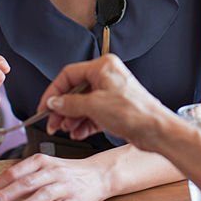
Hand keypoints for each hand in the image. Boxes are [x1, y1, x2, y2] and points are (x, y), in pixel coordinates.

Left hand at [0, 154, 108, 200]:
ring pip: (44, 194)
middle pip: (28, 182)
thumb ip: (26, 175)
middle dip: (7, 193)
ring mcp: (66, 186)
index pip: (18, 171)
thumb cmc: (68, 172)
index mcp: (43, 162)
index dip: (1, 182)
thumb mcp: (47, 167)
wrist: (98, 174)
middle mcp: (53, 172)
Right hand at [39, 54, 176, 151]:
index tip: (45, 106)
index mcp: (103, 67)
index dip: (54, 91)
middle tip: (53, 122)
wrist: (156, 130)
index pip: (69, 74)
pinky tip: (78, 133)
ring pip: (82, 104)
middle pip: (75, 90)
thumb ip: (70, 103)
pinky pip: (92, 114)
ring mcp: (111, 94)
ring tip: (66, 129)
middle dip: (62, 108)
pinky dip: (83, 124)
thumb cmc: (134, 112)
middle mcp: (107, 77)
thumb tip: (54, 103)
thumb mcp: (94, 105)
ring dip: (72, 118)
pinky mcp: (114, 109)